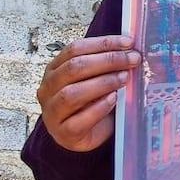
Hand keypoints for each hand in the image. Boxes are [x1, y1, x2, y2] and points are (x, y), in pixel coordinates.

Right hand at [36, 35, 139, 151]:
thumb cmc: (90, 103)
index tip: (128, 43)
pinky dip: (98, 107)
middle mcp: (48, 89)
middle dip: (107, 60)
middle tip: (132, 60)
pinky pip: (79, 120)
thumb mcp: (94, 79)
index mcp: (54, 70)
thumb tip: (130, 49)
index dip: (102, 43)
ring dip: (102, 83)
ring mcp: (52, 112)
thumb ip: (104, 64)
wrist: (84, 136)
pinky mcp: (64, 133)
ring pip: (71, 93)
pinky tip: (114, 99)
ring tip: (123, 78)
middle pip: (74, 68)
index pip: (75, 49)